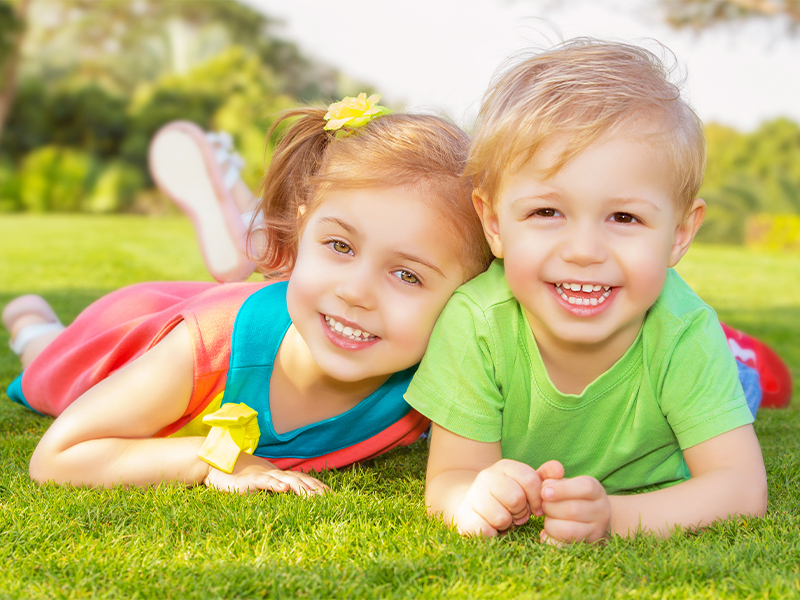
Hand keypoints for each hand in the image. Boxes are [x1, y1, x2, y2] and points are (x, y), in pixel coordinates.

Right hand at [204, 456, 328, 495]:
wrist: (215, 464)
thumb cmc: (237, 476)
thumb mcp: (258, 482)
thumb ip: (271, 486)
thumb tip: (285, 493)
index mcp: (277, 475)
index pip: (302, 479)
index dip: (316, 486)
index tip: (331, 495)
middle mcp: (274, 473)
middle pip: (300, 480)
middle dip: (315, 489)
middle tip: (330, 498)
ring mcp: (263, 475)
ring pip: (286, 480)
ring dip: (301, 488)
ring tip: (314, 497)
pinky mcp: (250, 480)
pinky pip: (264, 481)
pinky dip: (275, 484)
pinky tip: (284, 489)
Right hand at [453, 459, 542, 536]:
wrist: (472, 505)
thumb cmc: (507, 496)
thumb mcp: (526, 484)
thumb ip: (545, 477)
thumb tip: (559, 469)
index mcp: (505, 466)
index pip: (530, 479)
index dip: (537, 498)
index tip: (535, 507)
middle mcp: (486, 476)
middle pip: (516, 498)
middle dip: (521, 512)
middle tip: (516, 514)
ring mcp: (473, 495)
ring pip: (501, 517)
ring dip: (506, 524)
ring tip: (502, 519)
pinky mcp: (464, 516)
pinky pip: (486, 531)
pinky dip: (492, 535)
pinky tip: (491, 528)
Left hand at [540, 472, 609, 544]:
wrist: (591, 517)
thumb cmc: (569, 496)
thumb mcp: (564, 482)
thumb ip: (552, 477)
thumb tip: (546, 484)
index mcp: (596, 490)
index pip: (585, 487)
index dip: (562, 489)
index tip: (544, 492)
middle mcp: (601, 511)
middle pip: (573, 510)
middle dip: (550, 507)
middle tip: (543, 506)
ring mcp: (596, 531)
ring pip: (569, 530)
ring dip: (550, 524)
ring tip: (548, 518)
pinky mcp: (586, 547)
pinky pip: (564, 547)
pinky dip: (550, 540)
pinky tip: (547, 532)